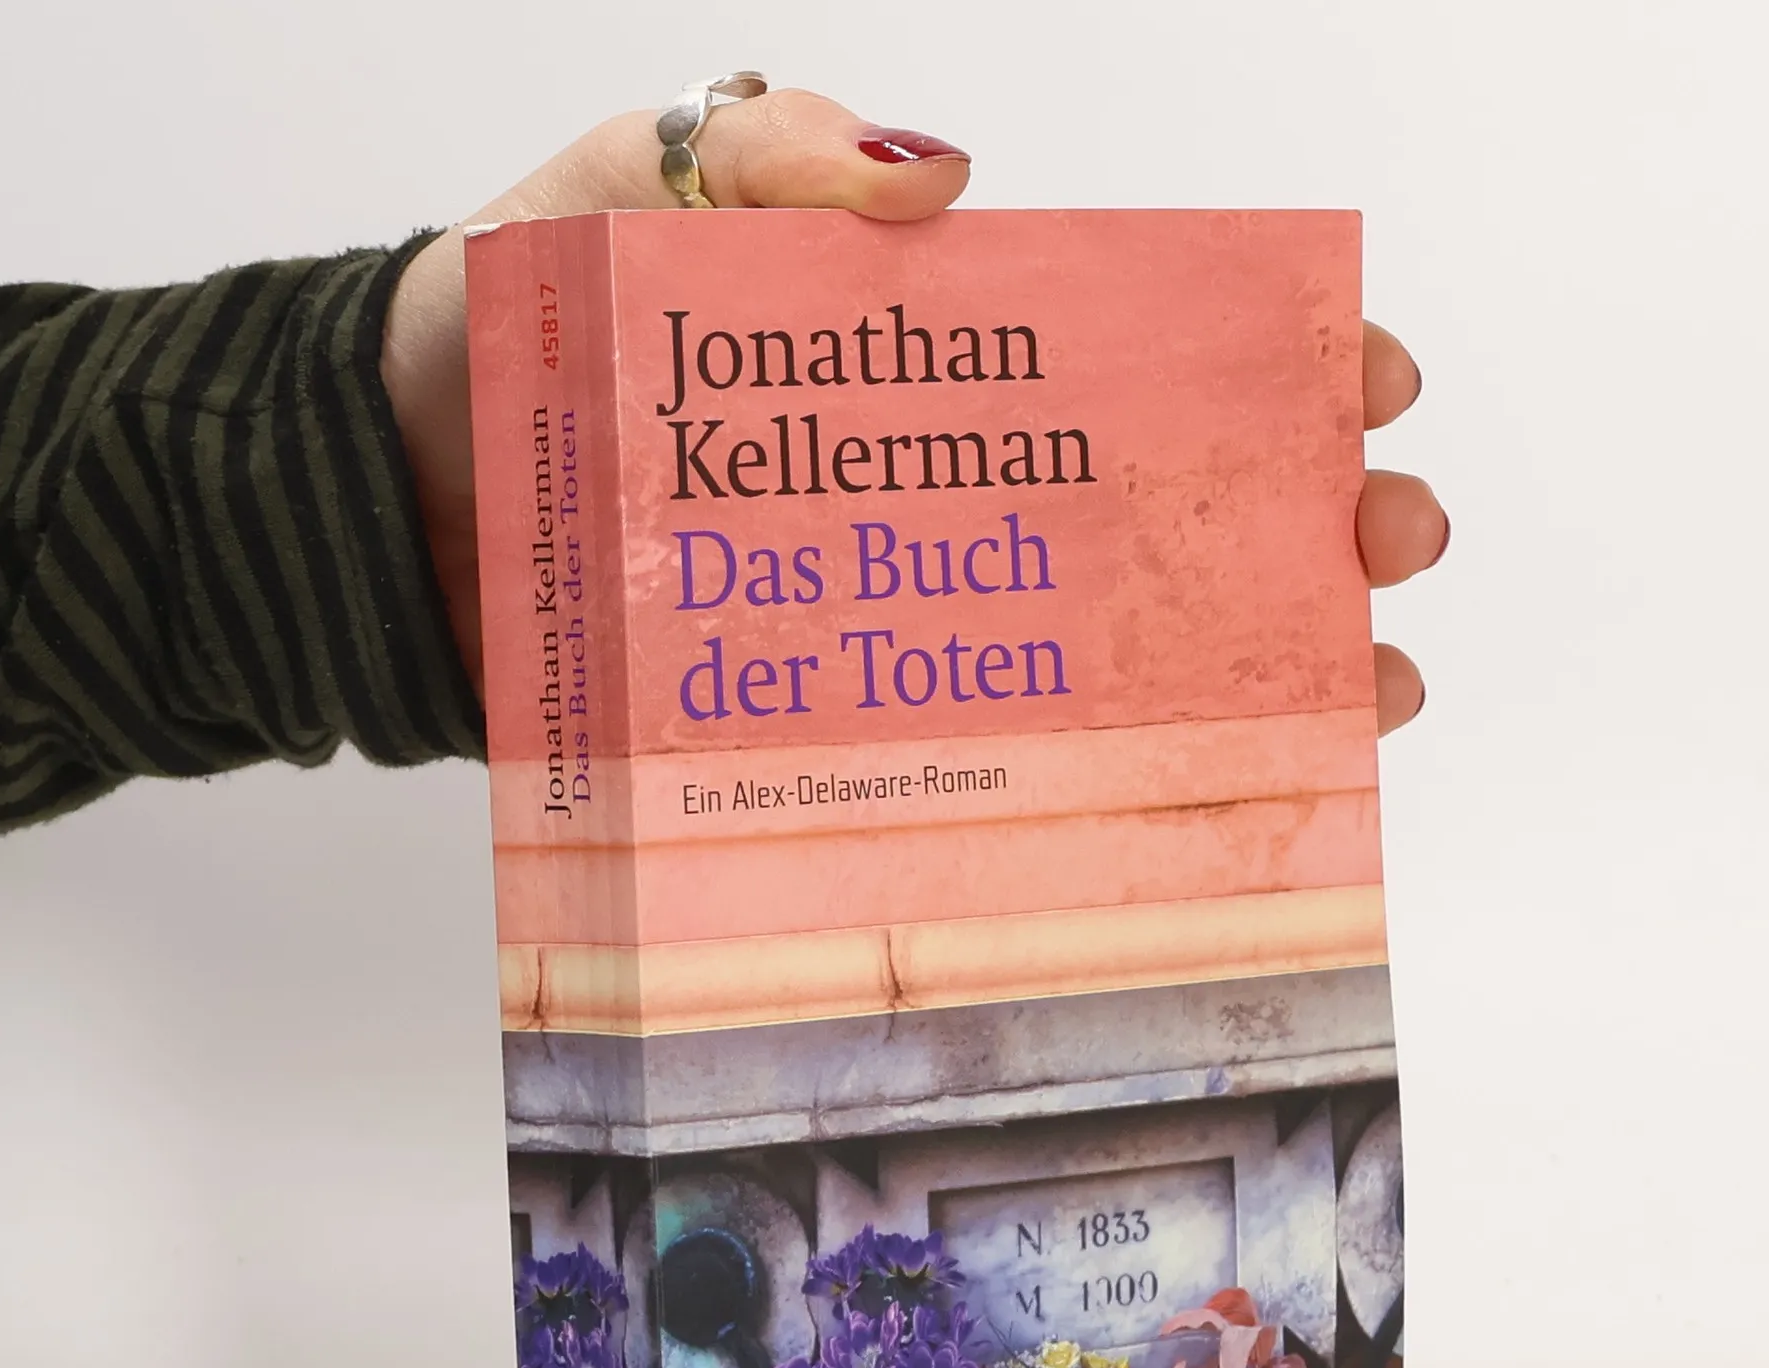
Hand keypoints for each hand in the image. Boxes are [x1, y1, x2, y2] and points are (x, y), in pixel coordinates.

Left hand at [379, 90, 1445, 736]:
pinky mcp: (836, 734)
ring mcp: (902, 623)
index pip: (1132, 350)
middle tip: (1384, 540)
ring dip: (1253, 671)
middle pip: (1158, 513)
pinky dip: (1104, 795)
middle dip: (1302, 523)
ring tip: (1359, 690)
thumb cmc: (500, 331)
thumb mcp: (618, 190)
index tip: (1359, 380)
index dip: (1262, 363)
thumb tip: (950, 185)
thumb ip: (762, 161)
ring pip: (1109, 654)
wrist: (385, 505)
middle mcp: (940, 497)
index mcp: (923, 362)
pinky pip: (987, 772)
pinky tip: (1205, 804)